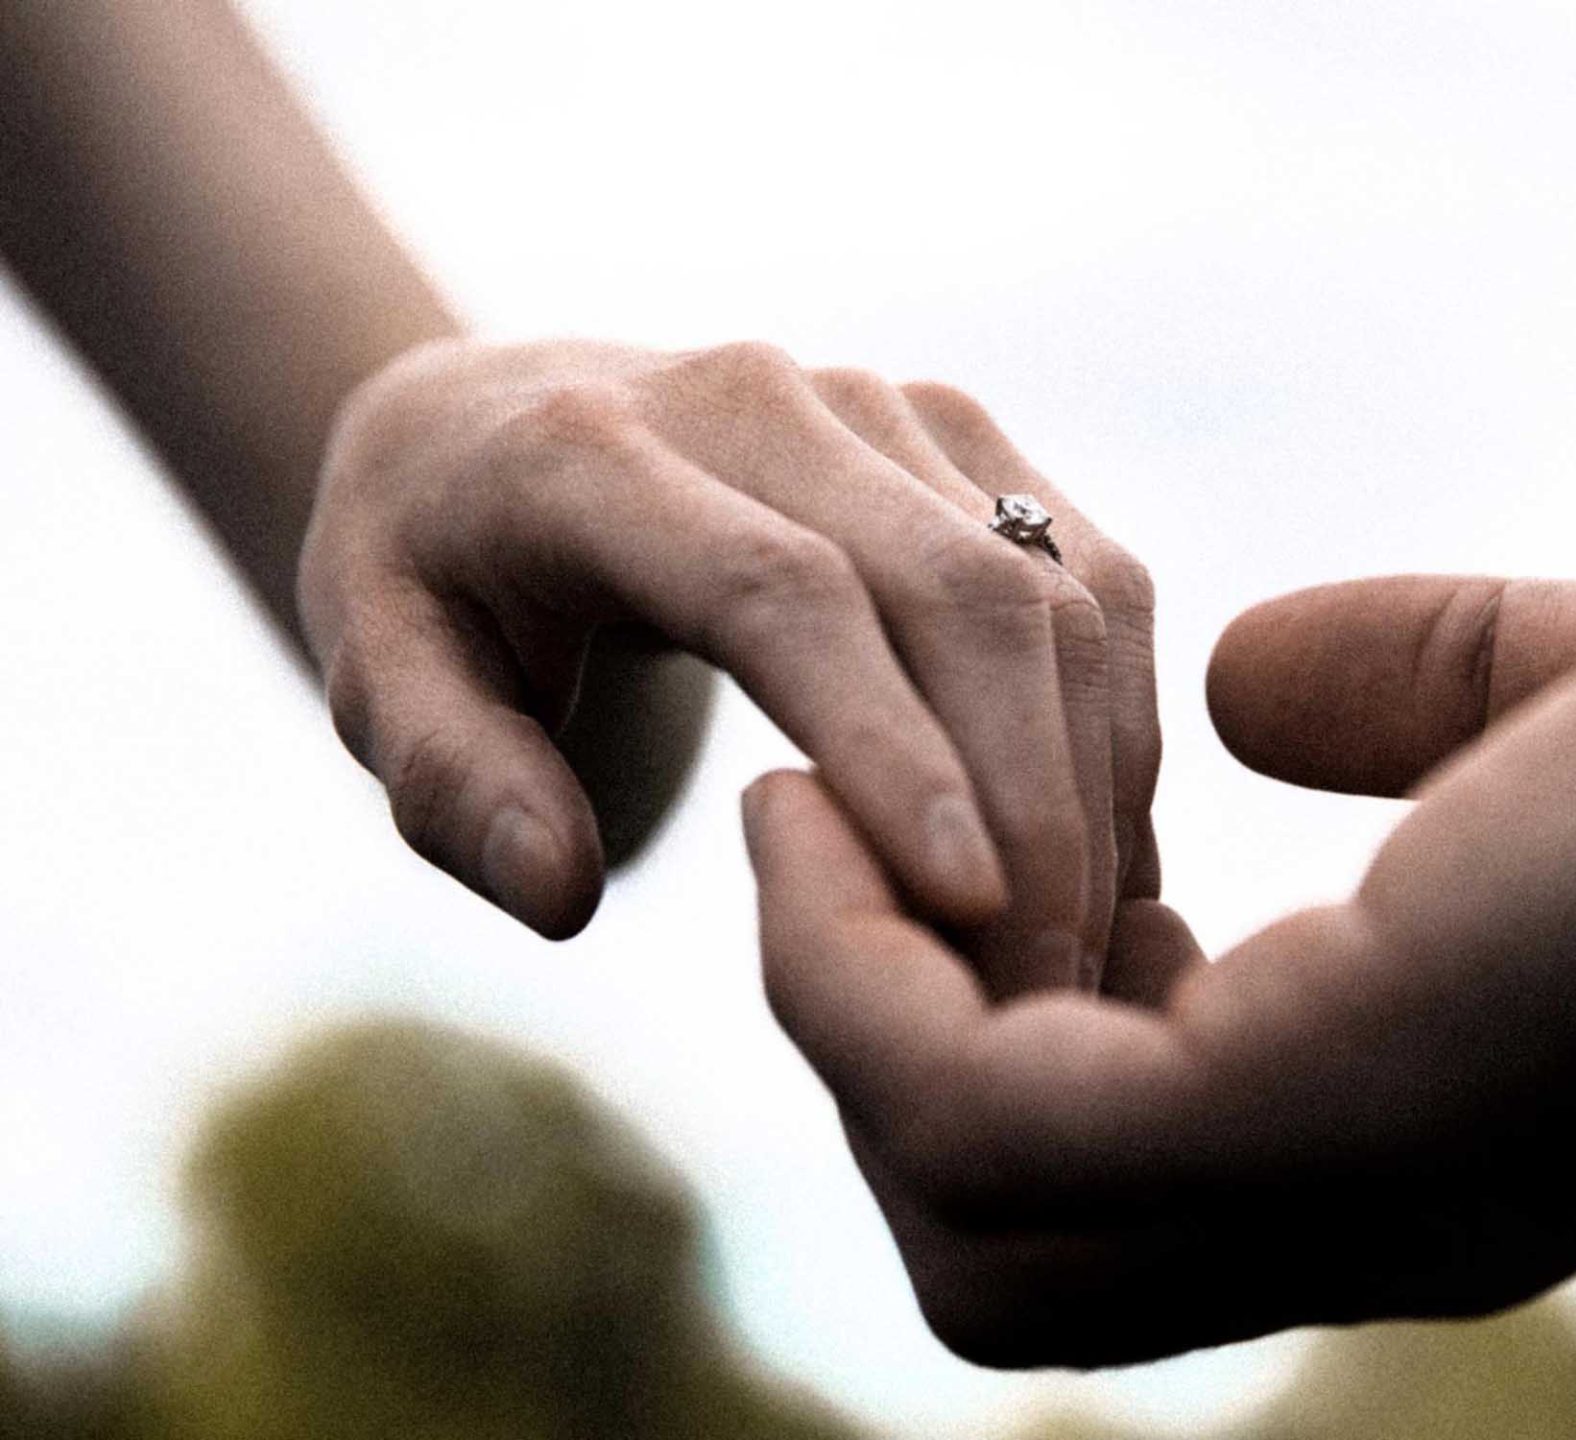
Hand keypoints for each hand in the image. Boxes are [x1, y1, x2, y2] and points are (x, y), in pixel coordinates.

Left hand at [304, 338, 1155, 989]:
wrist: (506, 415)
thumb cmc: (440, 580)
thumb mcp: (378, 682)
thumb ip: (452, 785)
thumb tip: (563, 893)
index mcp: (588, 451)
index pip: (777, 591)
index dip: (886, 744)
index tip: (964, 901)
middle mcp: (762, 396)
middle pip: (956, 587)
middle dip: (1028, 798)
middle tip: (1040, 986)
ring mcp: (883, 404)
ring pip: (1053, 585)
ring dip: (1094, 773)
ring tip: (1087, 945)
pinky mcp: (965, 435)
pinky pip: (1092, 575)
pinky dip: (1117, 718)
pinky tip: (1110, 854)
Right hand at [750, 417, 1575, 1364]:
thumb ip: (1439, 697)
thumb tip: (1252, 685)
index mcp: (1456, 1118)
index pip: (1152, 1204)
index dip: (1021, 1036)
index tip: (1006, 850)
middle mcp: (1395, 1197)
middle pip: (1020, 1279)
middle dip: (888, 1077)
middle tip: (858, 858)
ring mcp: (1364, 1164)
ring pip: (969, 1234)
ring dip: (843, 1024)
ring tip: (817, 813)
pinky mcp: (1341, 1080)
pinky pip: (979, 1118)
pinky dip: (859, 986)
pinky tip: (850, 807)